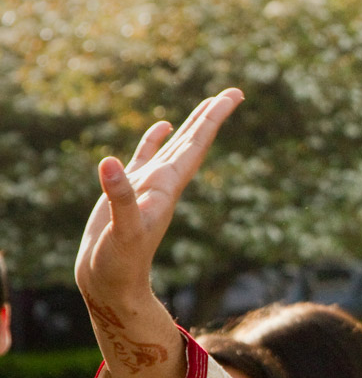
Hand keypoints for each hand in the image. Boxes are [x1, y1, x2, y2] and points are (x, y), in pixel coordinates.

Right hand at [74, 89, 242, 304]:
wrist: (110, 285)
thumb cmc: (117, 263)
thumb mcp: (120, 231)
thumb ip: (119, 198)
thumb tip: (110, 164)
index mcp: (167, 187)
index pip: (196, 144)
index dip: (213, 119)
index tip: (234, 96)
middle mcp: (164, 183)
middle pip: (194, 141)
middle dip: (212, 116)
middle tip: (235, 92)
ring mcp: (147, 185)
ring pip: (174, 145)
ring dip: (191, 124)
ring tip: (209, 102)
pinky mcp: (127, 190)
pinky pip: (147, 155)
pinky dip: (155, 137)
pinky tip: (164, 124)